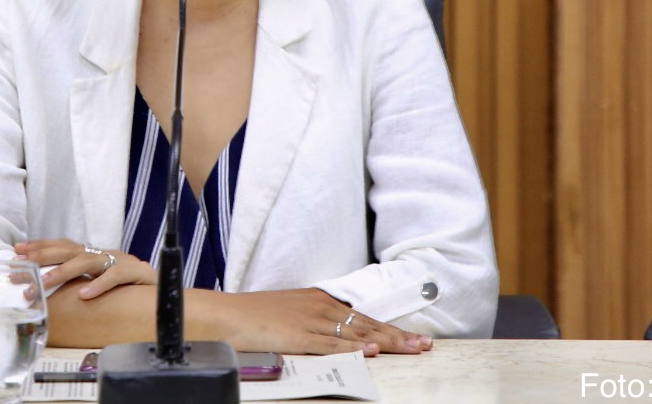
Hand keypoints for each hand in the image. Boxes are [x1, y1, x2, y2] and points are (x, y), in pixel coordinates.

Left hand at [14, 238, 156, 298]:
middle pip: (70, 249)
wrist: (167, 291)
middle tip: (21, 267)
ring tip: (45, 283)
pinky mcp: (136, 273)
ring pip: (88, 261)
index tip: (17, 251)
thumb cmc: (130, 289)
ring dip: (63, 272)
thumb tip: (46, 287)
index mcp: (95, 255)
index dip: (40, 246)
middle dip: (43, 256)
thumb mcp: (101, 281)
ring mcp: (120, 261)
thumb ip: (80, 281)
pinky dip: (99, 284)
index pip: (64, 246)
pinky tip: (85, 294)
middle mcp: (105, 254)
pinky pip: (115, 276)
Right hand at [199, 288, 432, 356]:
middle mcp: (320, 307)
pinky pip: (330, 344)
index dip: (390, 328)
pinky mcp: (298, 336)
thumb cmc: (255, 317)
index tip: (415, 337)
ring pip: (356, 333)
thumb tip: (337, 338)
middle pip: (367, 323)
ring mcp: (310, 321)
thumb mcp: (291, 314)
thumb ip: (316, 324)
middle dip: (399, 336)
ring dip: (386, 342)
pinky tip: (370, 351)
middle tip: (425, 345)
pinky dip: (352, 347)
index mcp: (320, 301)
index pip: (364, 316)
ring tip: (411, 349)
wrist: (226, 314)